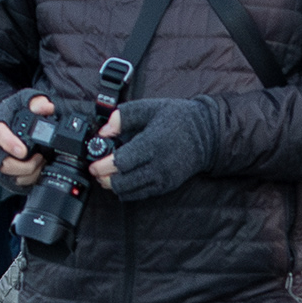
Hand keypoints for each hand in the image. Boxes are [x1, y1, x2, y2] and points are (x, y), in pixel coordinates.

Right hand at [0, 89, 54, 188]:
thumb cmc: (10, 116)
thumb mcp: (23, 103)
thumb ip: (35, 102)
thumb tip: (46, 107)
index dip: (9, 144)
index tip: (22, 151)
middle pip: (5, 164)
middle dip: (25, 165)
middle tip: (40, 156)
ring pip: (11, 176)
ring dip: (30, 173)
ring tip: (42, 161)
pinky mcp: (4, 175)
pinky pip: (16, 183)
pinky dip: (30, 179)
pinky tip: (38, 169)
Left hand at [88, 96, 217, 199]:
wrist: (208, 135)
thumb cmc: (179, 118)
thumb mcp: (150, 107)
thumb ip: (124, 116)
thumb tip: (104, 131)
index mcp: (153, 144)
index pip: (121, 162)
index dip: (103, 165)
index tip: (93, 163)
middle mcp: (158, 165)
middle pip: (122, 182)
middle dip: (104, 178)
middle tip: (95, 171)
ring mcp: (163, 178)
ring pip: (129, 192)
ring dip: (113, 186)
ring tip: (106, 176)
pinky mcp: (166, 186)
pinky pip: (140, 195)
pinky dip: (126, 191)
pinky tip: (121, 181)